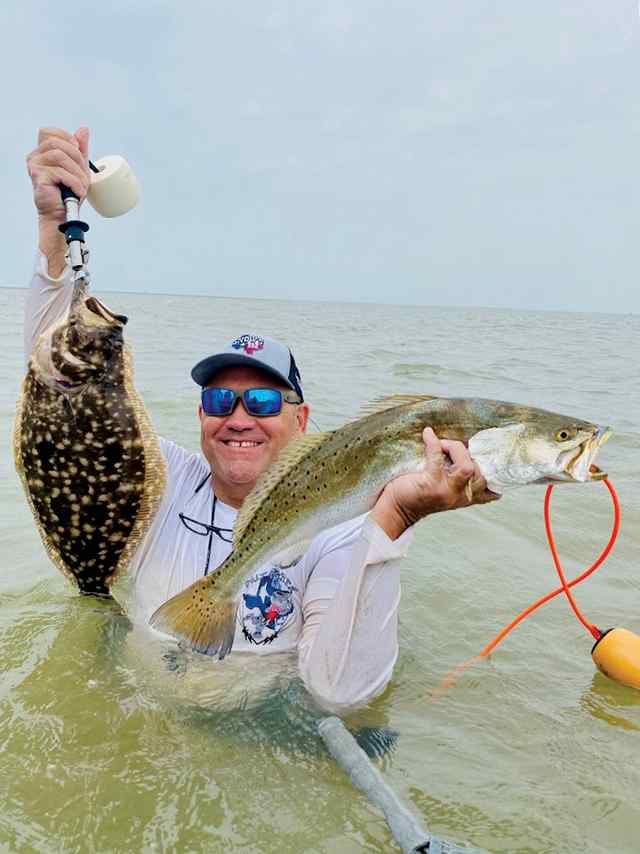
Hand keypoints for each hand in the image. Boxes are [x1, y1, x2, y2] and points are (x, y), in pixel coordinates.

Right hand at [27, 126, 90, 223]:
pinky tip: (77, 191)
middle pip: (56, 142)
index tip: (77, 150)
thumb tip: (83, 129)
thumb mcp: (79, 167)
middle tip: (82, 174)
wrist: (63, 213)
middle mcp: (35, 156)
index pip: (48, 132)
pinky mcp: (38, 177)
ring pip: (59, 156)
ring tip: (81, 186)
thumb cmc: (69, 192)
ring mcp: (34, 166)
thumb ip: (80, 149)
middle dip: (76, 157)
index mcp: (42, 152)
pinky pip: (60, 172)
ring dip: (76, 172)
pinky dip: (74, 183)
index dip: (65, 137)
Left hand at [370, 427, 499, 539]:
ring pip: (467, 467)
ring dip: (454, 448)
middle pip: (481, 472)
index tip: (491, 454)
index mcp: (467, 498)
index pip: (492, 491)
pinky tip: (428, 434)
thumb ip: (461, 478)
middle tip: (448, 448)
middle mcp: (461, 497)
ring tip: (441, 444)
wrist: (396, 508)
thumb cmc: (419, 492)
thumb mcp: (446, 489)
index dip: (497, 474)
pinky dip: (433, 442)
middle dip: (467, 453)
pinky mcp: (431, 485)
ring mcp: (447, 492)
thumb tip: (472, 453)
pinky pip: (438, 457)